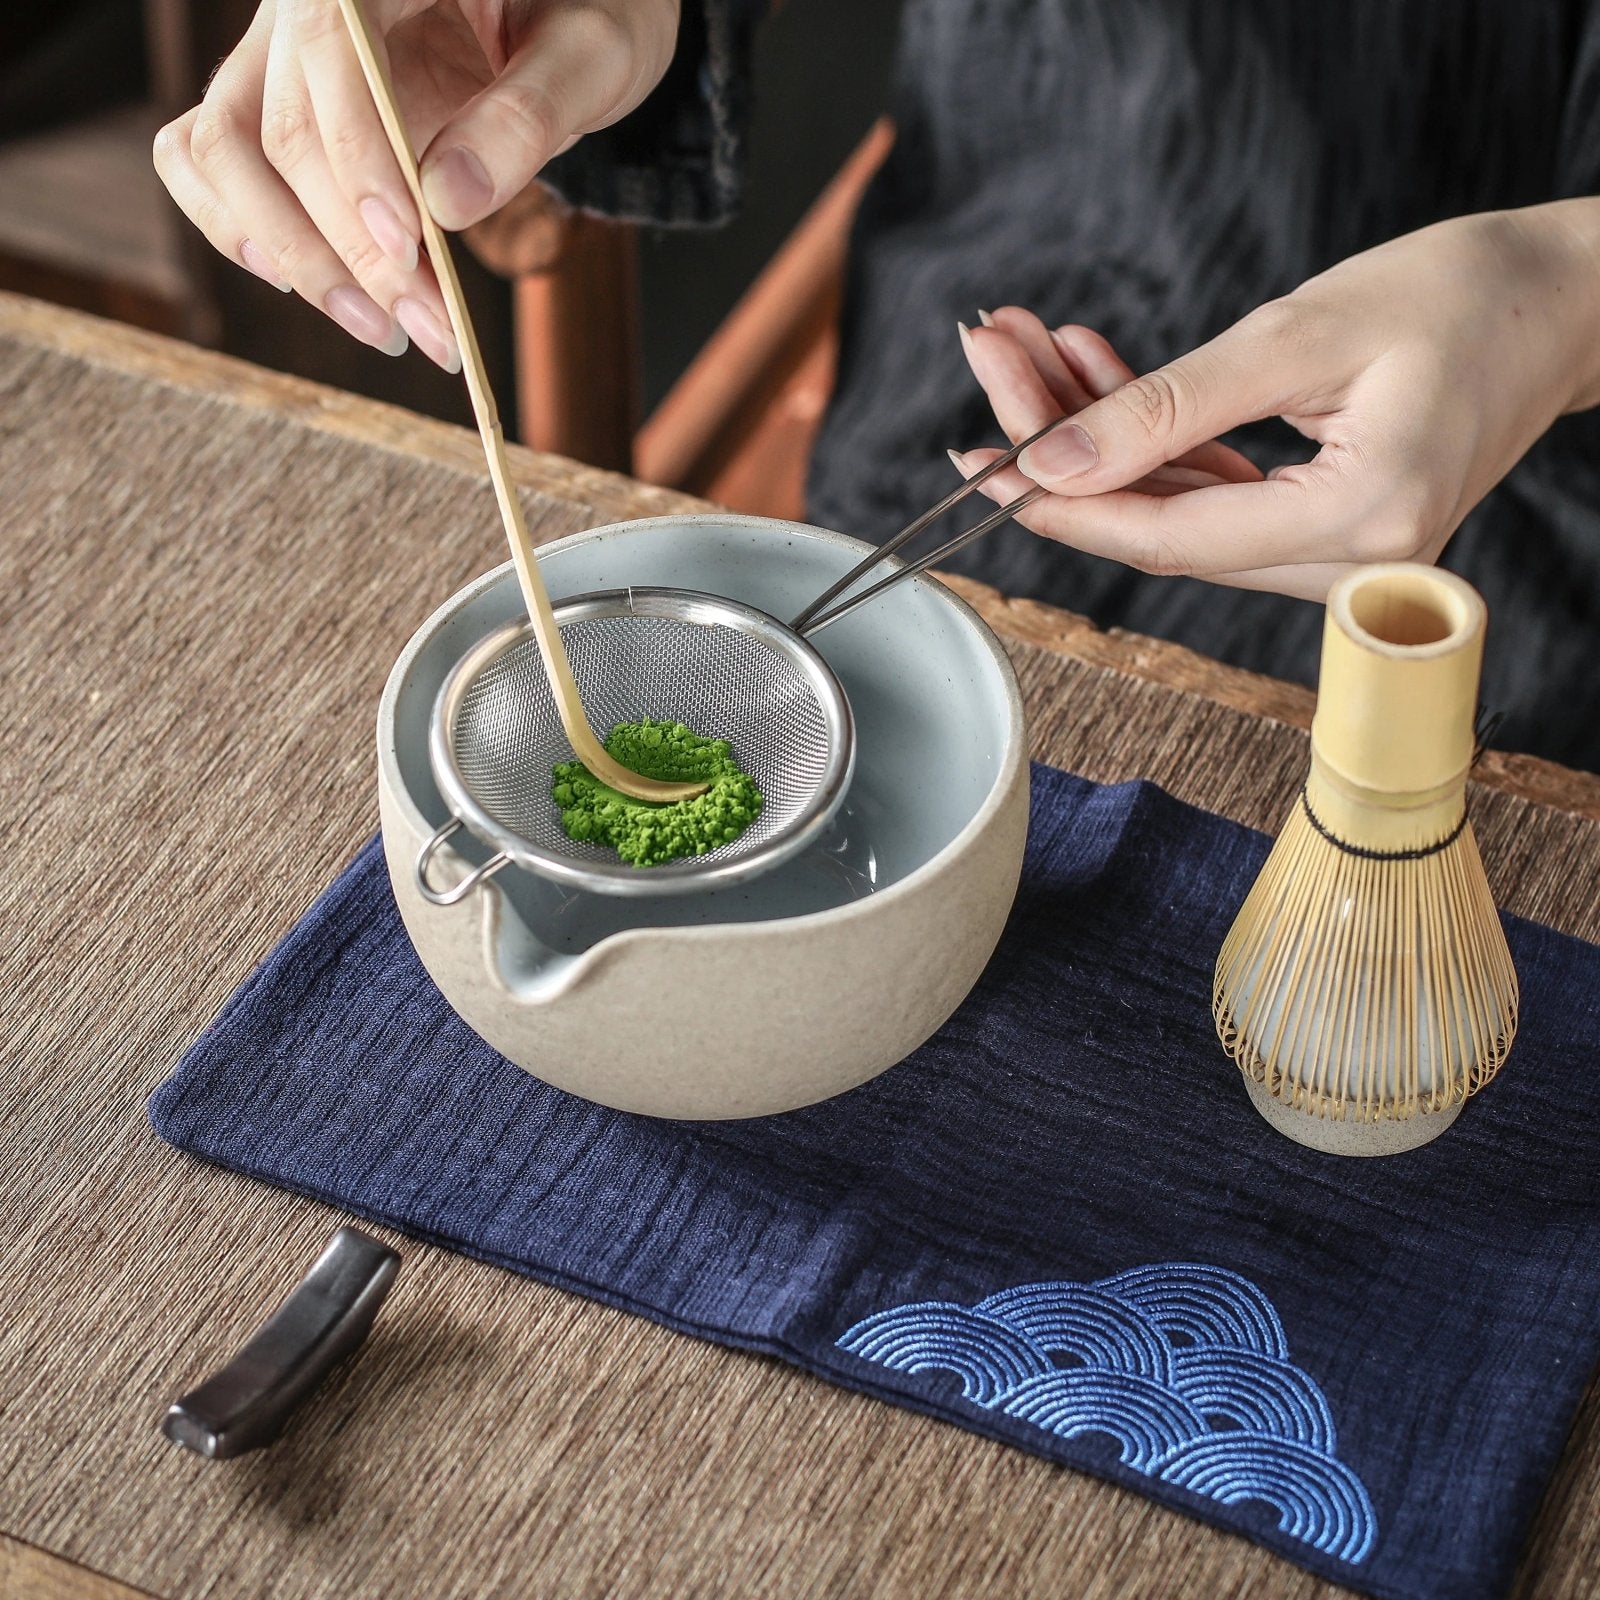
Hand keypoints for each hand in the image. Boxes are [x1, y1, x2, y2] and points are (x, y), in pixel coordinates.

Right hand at [153, 0, 680, 367]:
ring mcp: (273, 50)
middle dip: (351, 251)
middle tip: (433, 333)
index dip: (359, 161)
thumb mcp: (594, 51)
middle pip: (277, 129)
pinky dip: (243, 230)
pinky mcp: (269, 100)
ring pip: (221, 152)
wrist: (561, 11)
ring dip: (292, 257)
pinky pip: (207, 160)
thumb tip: (448, 202)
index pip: (331, 52)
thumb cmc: (583, 13)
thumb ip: (527, 116)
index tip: (409, 251)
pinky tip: (315, 288)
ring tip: (384, 330)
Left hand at [954, 203, 1599, 598]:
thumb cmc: (1464, 294)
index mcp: (1360, 519)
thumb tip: (1053, 465)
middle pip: (1161, 526)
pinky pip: (1216, 497)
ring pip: (1178, 511)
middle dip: (1064, 448)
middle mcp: (1351, 562)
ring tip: (1034, 350)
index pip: (1170, 537)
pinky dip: (1155, 443)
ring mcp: (1340, 554)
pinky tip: (1099, 380)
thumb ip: (1170, 407)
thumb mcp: (1303, 333)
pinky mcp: (1327, 528)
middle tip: (992, 361)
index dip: (1064, 505)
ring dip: (1099, 436)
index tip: (980, 464)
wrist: (1562, 298)